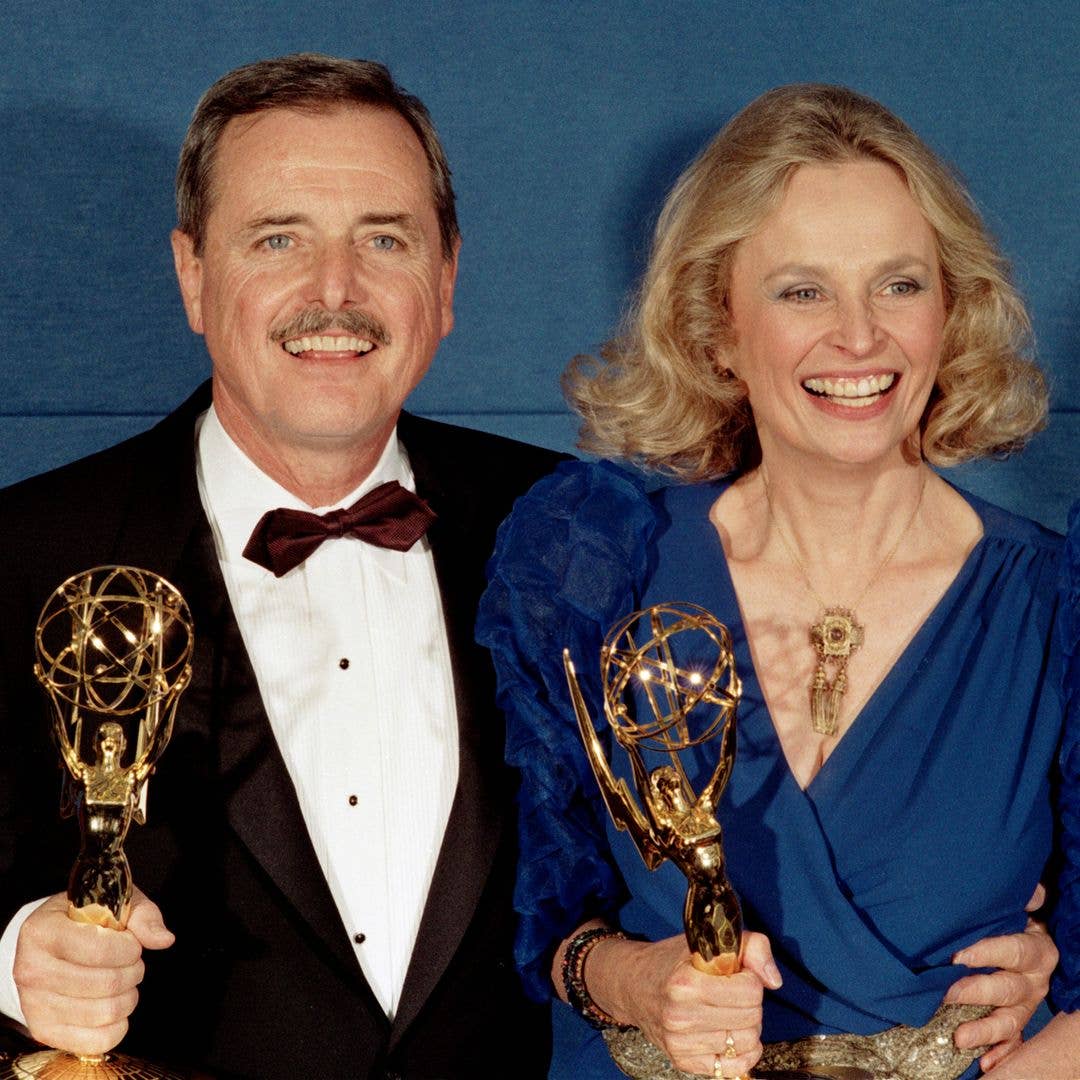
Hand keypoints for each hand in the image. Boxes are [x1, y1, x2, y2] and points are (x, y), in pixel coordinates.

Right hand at [13, 888, 173, 1055]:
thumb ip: (142, 917)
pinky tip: (115, 1004)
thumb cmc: (84, 919)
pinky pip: (96, 1041)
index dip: (130, 948)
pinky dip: (118, 1026)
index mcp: (43, 931)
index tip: (132, 943)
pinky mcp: (43, 1030)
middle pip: (107, 983)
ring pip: (105, 1012)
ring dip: (128, 996)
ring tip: (123, 980)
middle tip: (132, 962)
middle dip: (134, 971)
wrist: (49, 941)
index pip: (99, 950)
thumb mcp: (114, 903)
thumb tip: (164, 939)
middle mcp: (31, 969)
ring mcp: (34, 1003)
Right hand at [605, 930, 781, 1077]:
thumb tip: (774, 981)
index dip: (750, 977)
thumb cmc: (673, 961)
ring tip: (726, 1010)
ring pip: (747, 1042)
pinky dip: (741, 1052)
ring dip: (745, 1024)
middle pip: (752, 1017)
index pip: (751, 990)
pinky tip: (730, 1033)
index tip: (736, 972)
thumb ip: (750, 947)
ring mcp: (681, 1043)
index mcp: (686, 983)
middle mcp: (681, 1016)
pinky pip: (735, 1067)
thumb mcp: (707, 940)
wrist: (634, 985)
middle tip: (732, 991)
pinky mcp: (684, 1062)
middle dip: (750, 1001)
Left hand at [946, 897, 1055, 1072]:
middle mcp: (1034, 981)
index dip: (988, 953)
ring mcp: (1026, 1005)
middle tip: (946, 994)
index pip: (1014, 951)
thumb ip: (1027, 898)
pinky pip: (1012, 1042)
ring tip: (959, 1038)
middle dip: (975, 992)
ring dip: (984, 1031)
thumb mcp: (1021, 905)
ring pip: (1008, 1021)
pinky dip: (1000, 1053)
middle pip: (1007, 989)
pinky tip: (984, 1064)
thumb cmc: (1016, 919)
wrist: (1035, 939)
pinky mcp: (1018, 1021)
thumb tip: (1030, 891)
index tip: (959, 956)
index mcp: (1037, 951)